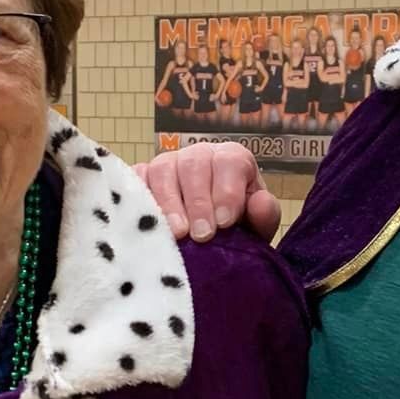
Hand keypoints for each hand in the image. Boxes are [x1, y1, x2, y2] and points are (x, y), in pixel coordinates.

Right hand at [135, 144, 280, 242]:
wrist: (207, 243)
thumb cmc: (234, 230)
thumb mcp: (256, 226)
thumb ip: (264, 215)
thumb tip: (260, 203)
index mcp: (232, 160)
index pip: (230, 162)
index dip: (227, 191)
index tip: (225, 223)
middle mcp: (198, 155)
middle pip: (194, 164)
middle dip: (198, 202)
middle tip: (202, 235)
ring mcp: (167, 164)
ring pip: (163, 170)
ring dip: (170, 204)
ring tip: (177, 234)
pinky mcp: (141, 178)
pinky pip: (135, 180)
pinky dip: (140, 200)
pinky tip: (148, 224)